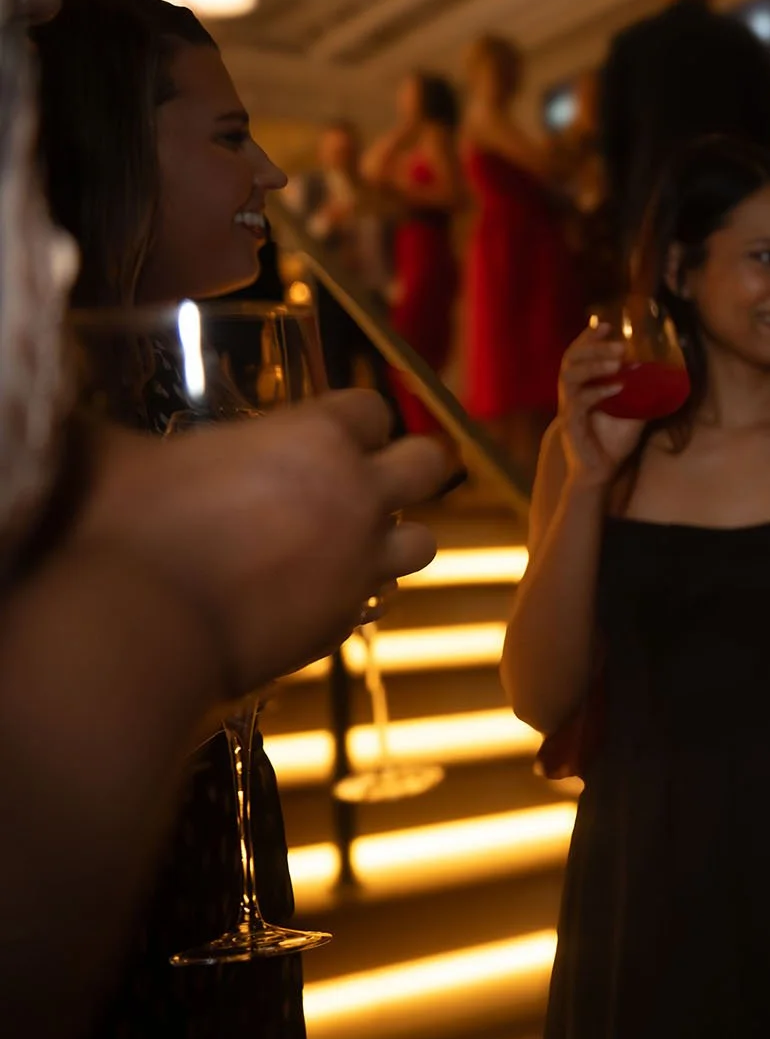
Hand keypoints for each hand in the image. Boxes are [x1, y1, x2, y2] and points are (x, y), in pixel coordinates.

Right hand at [72, 390, 450, 698]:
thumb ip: (120, 432)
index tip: (328, 429)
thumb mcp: (112, 453)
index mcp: (316, 438)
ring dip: (393, 538)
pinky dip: (357, 594)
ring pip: (423, 543)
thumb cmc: (121, 525)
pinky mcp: (345, 623)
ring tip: (348, 542)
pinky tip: (315, 593)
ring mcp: (360, 565)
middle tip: (369, 478)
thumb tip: (69, 414)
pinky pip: (376, 600)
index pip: (372, 408)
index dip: (352, 418)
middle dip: (408, 468)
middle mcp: (358, 498)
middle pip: (430, 465)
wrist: (135, 630)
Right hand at [555, 326, 645, 486]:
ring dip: (594, 365)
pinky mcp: (571, 425)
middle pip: (571, 360)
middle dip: (593, 347)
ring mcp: (569, 408)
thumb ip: (643, 394)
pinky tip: (617, 386)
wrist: (601, 471)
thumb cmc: (614, 440)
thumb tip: (668, 378)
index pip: (578, 355)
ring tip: (618, 361)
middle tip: (619, 343)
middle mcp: (571, 393)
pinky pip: (579, 403)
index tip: (604, 323)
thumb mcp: (633, 412)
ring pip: (570, 377)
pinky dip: (599, 391)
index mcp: (582, 386)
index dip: (588, 338)